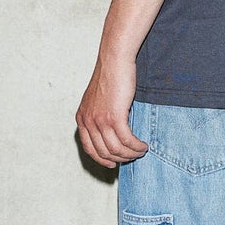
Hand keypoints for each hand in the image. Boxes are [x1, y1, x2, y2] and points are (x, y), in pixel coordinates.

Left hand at [75, 54, 148, 168]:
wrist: (114, 60)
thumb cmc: (110, 76)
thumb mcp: (98, 99)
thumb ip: (99, 115)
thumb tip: (111, 133)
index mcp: (82, 118)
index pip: (89, 148)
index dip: (101, 159)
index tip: (112, 164)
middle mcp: (88, 122)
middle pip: (104, 152)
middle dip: (120, 158)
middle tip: (133, 156)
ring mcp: (100, 121)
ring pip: (116, 150)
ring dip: (131, 154)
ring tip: (141, 150)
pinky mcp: (114, 117)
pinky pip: (127, 141)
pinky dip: (136, 146)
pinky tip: (143, 145)